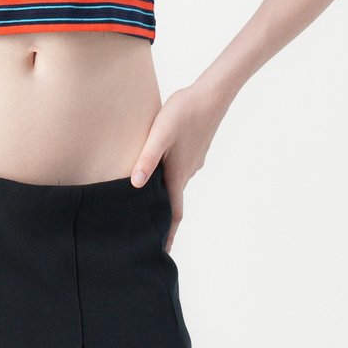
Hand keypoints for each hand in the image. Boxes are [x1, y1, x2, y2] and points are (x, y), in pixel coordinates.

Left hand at [130, 82, 228, 253]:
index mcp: (178, 174)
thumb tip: (135, 185)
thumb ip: (148, 158)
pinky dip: (169, 176)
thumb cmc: (183, 112)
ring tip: (147, 197)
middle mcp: (187, 172)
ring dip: (165, 193)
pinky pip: (180, 169)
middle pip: (174, 200)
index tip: (163, 252)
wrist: (211, 94)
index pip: (174, 212)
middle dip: (163, 215)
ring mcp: (193, 161)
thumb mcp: (160, 134)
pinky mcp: (194, 149)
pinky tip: (159, 166)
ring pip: (176, 183)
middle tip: (148, 228)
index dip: (168, 233)